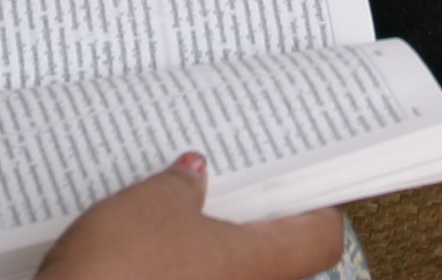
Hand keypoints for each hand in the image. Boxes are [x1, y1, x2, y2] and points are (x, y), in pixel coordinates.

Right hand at [37, 155, 345, 279]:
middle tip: (227, 174)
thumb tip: (191, 176)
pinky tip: (143, 237)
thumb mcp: (153, 203)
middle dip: (248, 213)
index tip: (300, 172)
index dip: (316, 202)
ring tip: (177, 197)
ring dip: (207, 239)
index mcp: (259, 264)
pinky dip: (176, 261)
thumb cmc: (119, 272)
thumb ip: (181, 185)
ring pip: (226, 269)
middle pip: (273, 252)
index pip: (321, 237)